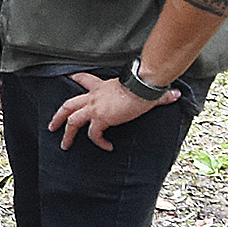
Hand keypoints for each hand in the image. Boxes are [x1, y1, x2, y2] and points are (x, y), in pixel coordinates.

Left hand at [48, 69, 176, 149]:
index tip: (68, 79)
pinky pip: (94, 134)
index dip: (75, 79)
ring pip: (72, 120)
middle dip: (58, 116)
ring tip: (64, 145)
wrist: (143, 86)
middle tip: (52, 125)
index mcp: (101, 86)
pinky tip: (107, 147)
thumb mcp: (147, 88)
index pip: (83, 80)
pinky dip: (98, 142)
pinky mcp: (100, 119)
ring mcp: (95, 108)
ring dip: (66, 133)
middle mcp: (94, 96)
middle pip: (68, 104)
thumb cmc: (145, 85)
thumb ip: (159, 94)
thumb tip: (175, 93)